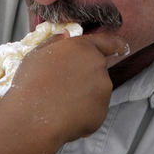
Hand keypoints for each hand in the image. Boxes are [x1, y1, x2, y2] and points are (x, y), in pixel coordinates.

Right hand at [8, 31, 127, 142]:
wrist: (32, 118)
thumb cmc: (30, 83)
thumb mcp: (37, 54)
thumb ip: (56, 41)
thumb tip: (66, 36)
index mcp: (83, 48)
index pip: (109, 42)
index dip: (116, 44)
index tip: (122, 48)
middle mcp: (98, 66)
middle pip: (98, 68)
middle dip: (86, 74)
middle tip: (63, 84)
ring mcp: (102, 91)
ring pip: (96, 90)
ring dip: (84, 93)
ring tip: (60, 101)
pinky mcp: (101, 112)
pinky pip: (94, 109)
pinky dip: (83, 112)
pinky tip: (65, 114)